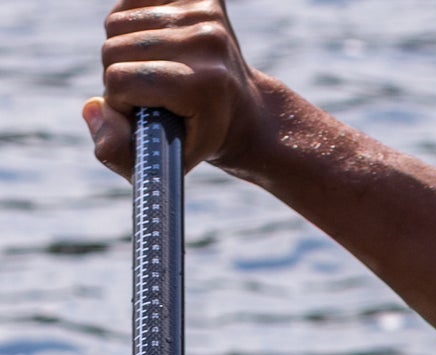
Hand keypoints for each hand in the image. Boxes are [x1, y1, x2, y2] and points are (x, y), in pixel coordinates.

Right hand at [87, 0, 272, 178]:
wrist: (248, 114)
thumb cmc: (199, 138)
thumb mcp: (163, 162)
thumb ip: (119, 151)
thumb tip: (91, 108)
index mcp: (202, 84)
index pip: (120, 79)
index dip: (120, 101)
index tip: (144, 113)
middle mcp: (207, 42)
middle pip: (114, 47)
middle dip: (120, 74)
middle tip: (150, 92)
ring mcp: (204, 14)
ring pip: (117, 22)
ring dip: (124, 49)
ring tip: (153, 70)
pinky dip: (131, 22)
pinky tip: (155, 43)